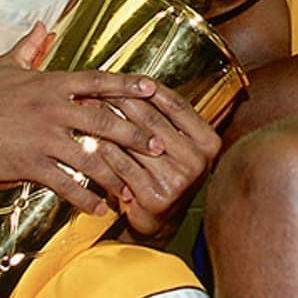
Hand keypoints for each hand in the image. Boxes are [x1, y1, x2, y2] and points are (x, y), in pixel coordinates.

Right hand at [0, 24, 173, 215]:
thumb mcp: (4, 67)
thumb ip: (28, 48)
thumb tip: (42, 27)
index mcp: (51, 83)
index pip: (98, 81)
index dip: (128, 85)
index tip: (154, 89)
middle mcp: (52, 107)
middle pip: (105, 121)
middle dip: (136, 135)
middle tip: (159, 146)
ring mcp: (41, 136)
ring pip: (90, 156)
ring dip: (115, 176)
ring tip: (131, 190)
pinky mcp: (28, 163)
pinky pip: (64, 183)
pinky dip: (84, 199)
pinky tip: (97, 209)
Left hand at [93, 87, 220, 240]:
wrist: (157, 221)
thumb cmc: (162, 174)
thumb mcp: (176, 145)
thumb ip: (166, 118)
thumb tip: (135, 81)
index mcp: (209, 142)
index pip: (177, 105)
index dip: (149, 88)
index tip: (125, 76)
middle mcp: (198, 161)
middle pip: (154, 120)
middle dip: (122, 101)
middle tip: (97, 88)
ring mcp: (179, 181)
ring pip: (136, 141)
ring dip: (108, 122)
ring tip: (87, 108)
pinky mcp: (156, 197)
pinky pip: (123, 165)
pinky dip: (104, 149)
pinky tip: (89, 137)